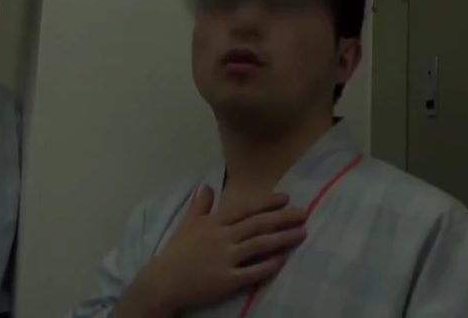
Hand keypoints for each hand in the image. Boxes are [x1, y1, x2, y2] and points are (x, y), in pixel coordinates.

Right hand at [130, 187, 306, 312]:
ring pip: (259, 245)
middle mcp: (221, 238)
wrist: (162, 282)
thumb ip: (200, 205)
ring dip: (282, 238)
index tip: (286, 198)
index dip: (266, 203)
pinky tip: (282, 260)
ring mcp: (225, 259)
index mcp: (213, 223)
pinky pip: (252, 272)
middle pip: (257, 225)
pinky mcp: (227, 280)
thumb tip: (208, 186)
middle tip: (304, 213)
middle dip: (282, 218)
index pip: (244, 209)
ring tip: (302, 233)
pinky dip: (268, 266)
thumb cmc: (175, 253)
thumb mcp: (186, 224)